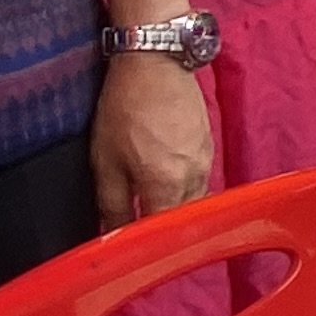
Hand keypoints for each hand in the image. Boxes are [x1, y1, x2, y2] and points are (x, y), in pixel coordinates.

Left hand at [90, 53, 215, 230]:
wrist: (155, 61)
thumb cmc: (126, 106)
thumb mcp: (105, 160)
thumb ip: (111, 204)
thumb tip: (113, 235)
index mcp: (166, 186)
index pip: (163, 235)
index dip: (149, 247)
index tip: (136, 253)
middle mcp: (195, 179)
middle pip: (184, 222)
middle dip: (165, 231)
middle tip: (143, 232)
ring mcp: (206, 162)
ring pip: (195, 202)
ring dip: (175, 209)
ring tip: (152, 203)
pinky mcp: (209, 146)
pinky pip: (200, 180)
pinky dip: (183, 187)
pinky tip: (165, 175)